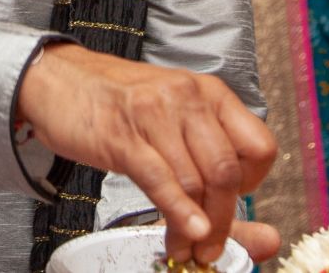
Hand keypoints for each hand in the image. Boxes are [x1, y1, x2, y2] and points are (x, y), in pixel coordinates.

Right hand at [15, 43, 276, 267]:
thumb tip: (268, 239)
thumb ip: (214, 170)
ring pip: (195, 181)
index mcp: (210, 93)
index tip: (232, 200)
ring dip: (195, 226)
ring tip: (185, 248)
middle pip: (226, 171)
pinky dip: (177, 212)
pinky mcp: (124, 135)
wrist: (59, 80)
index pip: (260, 147)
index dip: (252, 183)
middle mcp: (189, 98)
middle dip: (224, 219)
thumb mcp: (175, 123)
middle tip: (213, 247)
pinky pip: (161, 179)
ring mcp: (156, 114)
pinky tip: (184, 233)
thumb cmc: (120, 104)